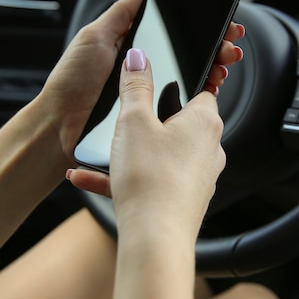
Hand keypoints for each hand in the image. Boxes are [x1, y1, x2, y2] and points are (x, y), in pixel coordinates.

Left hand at [37, 0, 243, 165]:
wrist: (59, 125)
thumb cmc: (71, 81)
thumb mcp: (94, 36)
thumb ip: (121, 12)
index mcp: (135, 49)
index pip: (176, 34)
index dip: (201, 29)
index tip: (223, 25)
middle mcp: (146, 70)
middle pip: (190, 57)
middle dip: (215, 49)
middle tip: (229, 47)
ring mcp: (150, 94)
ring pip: (191, 81)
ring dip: (212, 71)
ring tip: (222, 67)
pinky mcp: (150, 117)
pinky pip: (180, 107)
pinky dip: (199, 98)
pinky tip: (209, 89)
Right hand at [81, 48, 225, 236]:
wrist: (154, 240)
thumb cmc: (150, 180)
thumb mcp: (134, 121)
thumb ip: (135, 86)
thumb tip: (138, 58)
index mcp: (205, 123)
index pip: (202, 89)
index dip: (180, 81)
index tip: (159, 81)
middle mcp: (209, 149)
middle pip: (177, 122)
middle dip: (145, 121)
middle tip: (120, 123)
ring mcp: (198, 176)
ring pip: (159, 153)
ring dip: (128, 152)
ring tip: (95, 156)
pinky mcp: (183, 198)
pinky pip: (152, 179)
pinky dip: (126, 177)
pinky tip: (89, 179)